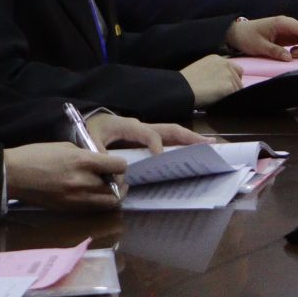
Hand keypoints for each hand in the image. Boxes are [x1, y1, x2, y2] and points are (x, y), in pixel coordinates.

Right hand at [4, 144, 129, 211]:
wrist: (12, 174)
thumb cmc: (37, 156)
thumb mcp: (68, 147)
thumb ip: (89, 156)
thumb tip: (103, 163)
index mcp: (83, 162)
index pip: (119, 166)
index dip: (121, 165)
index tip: (116, 164)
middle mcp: (83, 182)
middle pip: (117, 188)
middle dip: (120, 182)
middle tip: (116, 178)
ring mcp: (75, 198)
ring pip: (109, 203)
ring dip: (114, 196)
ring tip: (110, 189)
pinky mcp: (68, 209)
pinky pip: (93, 209)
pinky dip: (100, 204)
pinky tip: (96, 196)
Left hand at [86, 113, 205, 152]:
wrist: (88, 119)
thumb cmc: (90, 129)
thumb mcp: (90, 142)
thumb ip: (101, 158)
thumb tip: (116, 177)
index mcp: (131, 126)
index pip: (150, 135)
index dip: (157, 146)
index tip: (161, 159)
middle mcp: (143, 126)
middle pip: (171, 129)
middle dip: (189, 137)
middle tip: (207, 145)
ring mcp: (147, 130)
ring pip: (173, 132)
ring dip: (190, 139)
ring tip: (208, 145)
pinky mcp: (146, 135)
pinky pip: (167, 138)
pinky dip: (182, 143)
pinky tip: (192, 150)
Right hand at [181, 55, 245, 107]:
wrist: (179, 90)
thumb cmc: (184, 84)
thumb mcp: (200, 71)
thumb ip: (214, 73)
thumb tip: (223, 83)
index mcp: (217, 59)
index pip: (233, 69)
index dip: (230, 79)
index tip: (223, 87)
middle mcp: (225, 63)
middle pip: (238, 78)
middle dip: (232, 87)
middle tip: (220, 95)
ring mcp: (228, 74)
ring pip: (237, 88)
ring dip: (229, 95)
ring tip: (214, 99)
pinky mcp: (229, 86)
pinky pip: (234, 96)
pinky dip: (227, 101)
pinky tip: (216, 102)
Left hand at [226, 15, 297, 60]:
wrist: (237, 33)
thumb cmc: (246, 36)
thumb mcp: (259, 46)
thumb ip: (275, 51)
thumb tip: (289, 58)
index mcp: (283, 23)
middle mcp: (290, 25)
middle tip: (296, 57)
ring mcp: (290, 30)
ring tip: (291, 56)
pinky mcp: (288, 36)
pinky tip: (290, 54)